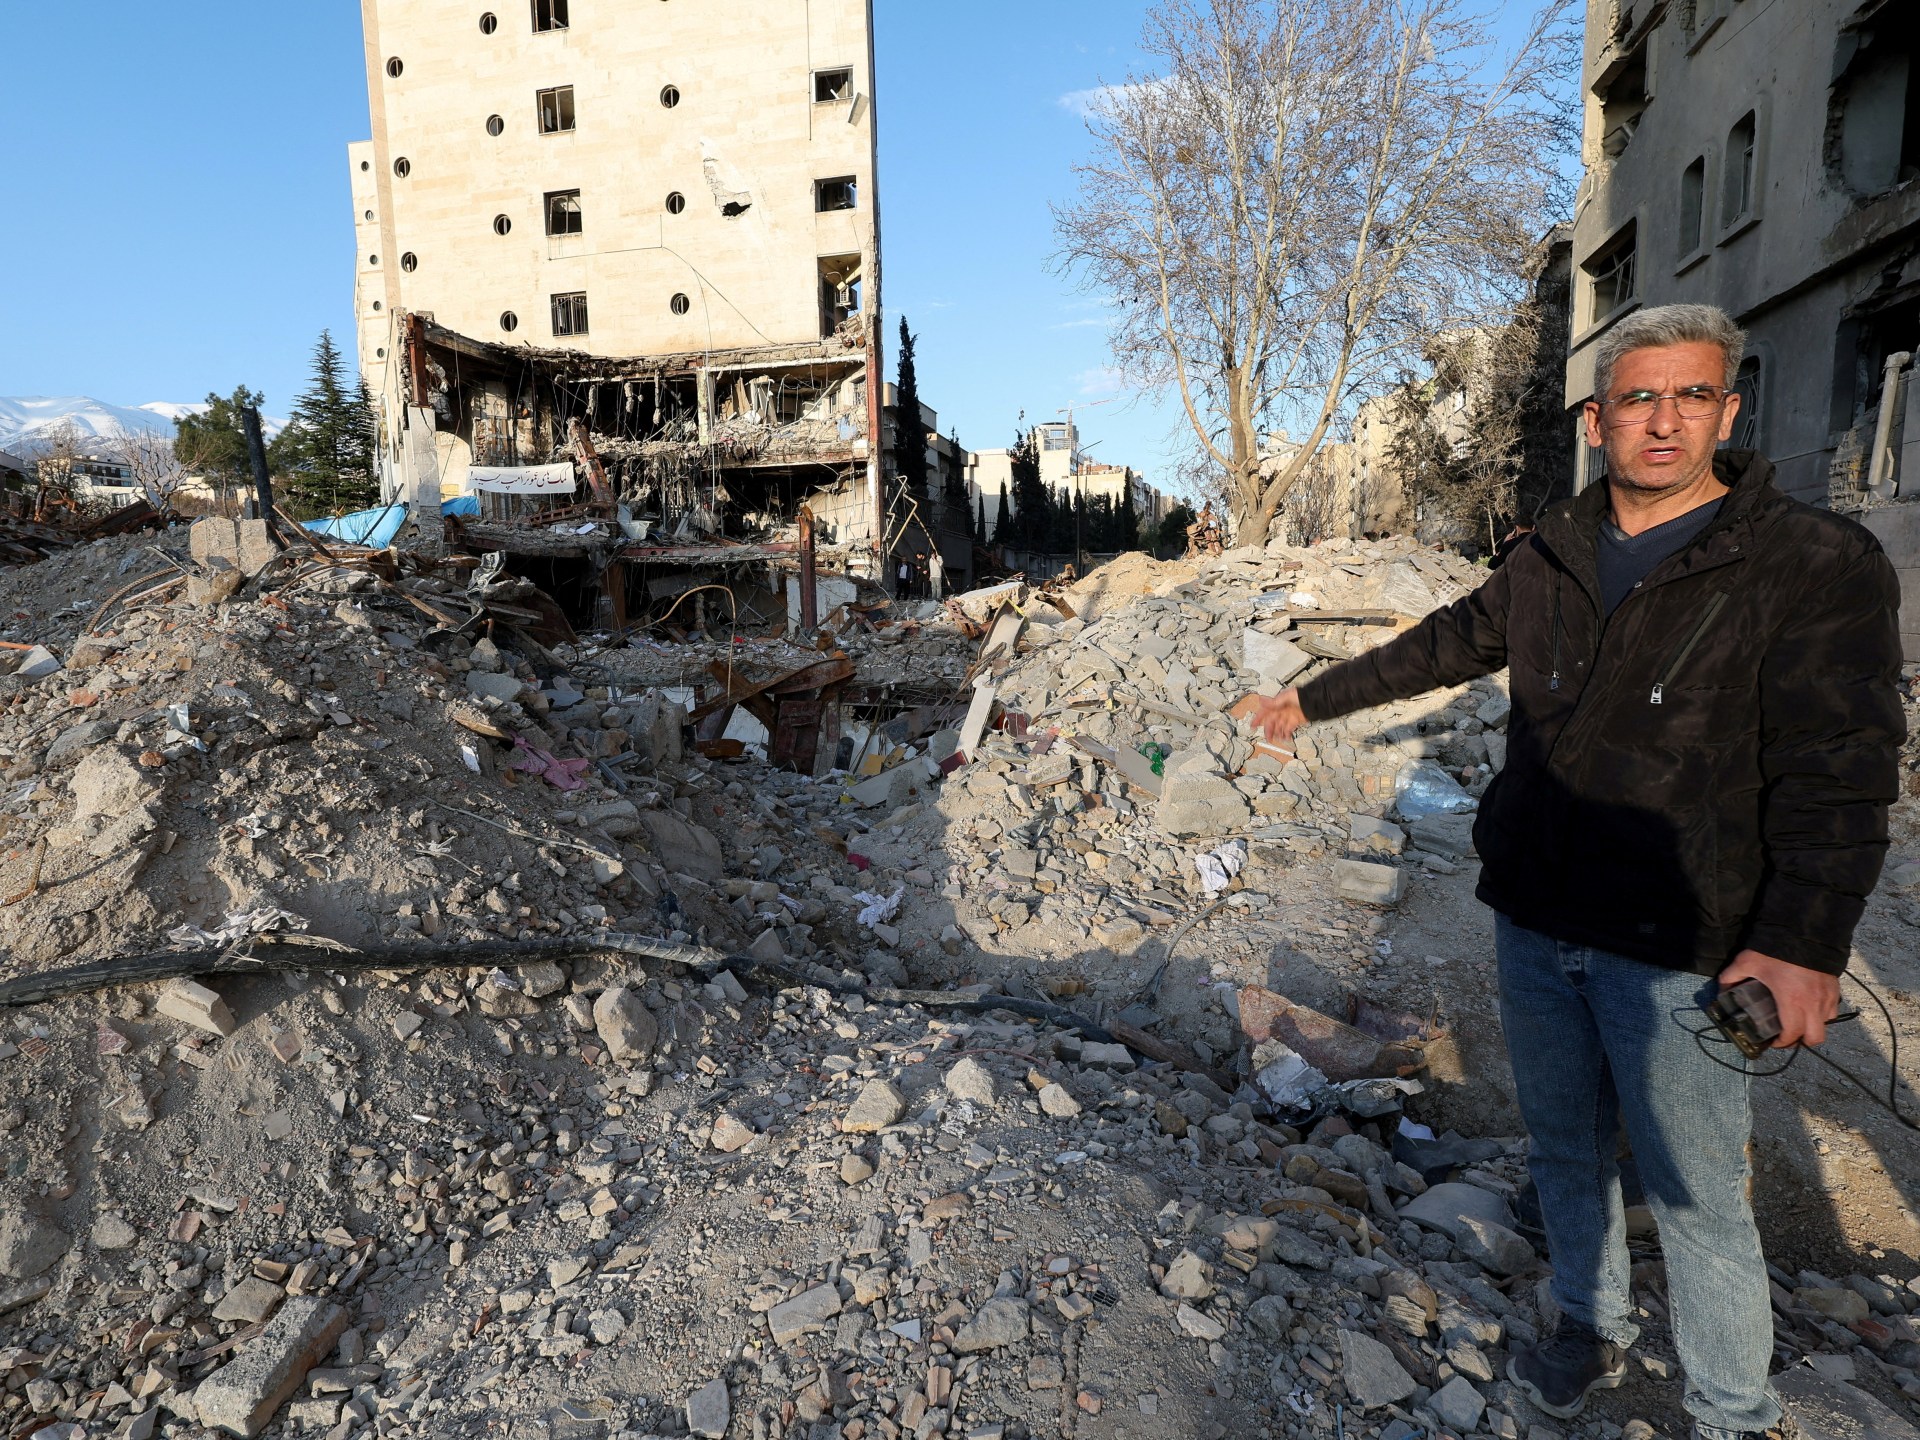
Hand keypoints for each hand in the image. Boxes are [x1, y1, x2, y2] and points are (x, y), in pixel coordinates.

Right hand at [1247, 689, 1306, 746]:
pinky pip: (1288, 729)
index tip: (1253, 726)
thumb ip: (1274, 701)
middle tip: (1268, 738)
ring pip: (1279, 726)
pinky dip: (1286, 734)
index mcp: (1277, 703)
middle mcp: (1281, 710)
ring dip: (1277, 733)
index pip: (1264, 711)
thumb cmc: (1301, 696)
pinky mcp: (1295, 721)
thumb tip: (1260, 700)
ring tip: (1277, 739)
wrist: (1315, 701)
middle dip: (1269, 730)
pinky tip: (1286, 738)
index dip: (1258, 718)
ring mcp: (1288, 716)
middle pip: (1272, 722)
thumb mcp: (1286, 697)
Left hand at [1717, 949, 1841, 1047]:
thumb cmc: (1774, 950)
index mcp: (1792, 1002)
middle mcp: (1814, 1004)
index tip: (1772, 1042)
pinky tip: (1809, 1006)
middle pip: (1815, 1038)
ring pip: (1826, 1024)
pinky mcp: (1835, 988)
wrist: (1804, 931)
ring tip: (1798, 1021)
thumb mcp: (1747, 962)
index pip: (1792, 1034)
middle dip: (1801, 1041)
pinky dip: (1822, 1013)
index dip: (1781, 1043)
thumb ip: (1731, 977)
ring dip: (1813, 1027)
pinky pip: (1832, 1009)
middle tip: (1787, 1036)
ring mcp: (1828, 996)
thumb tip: (1721, 990)